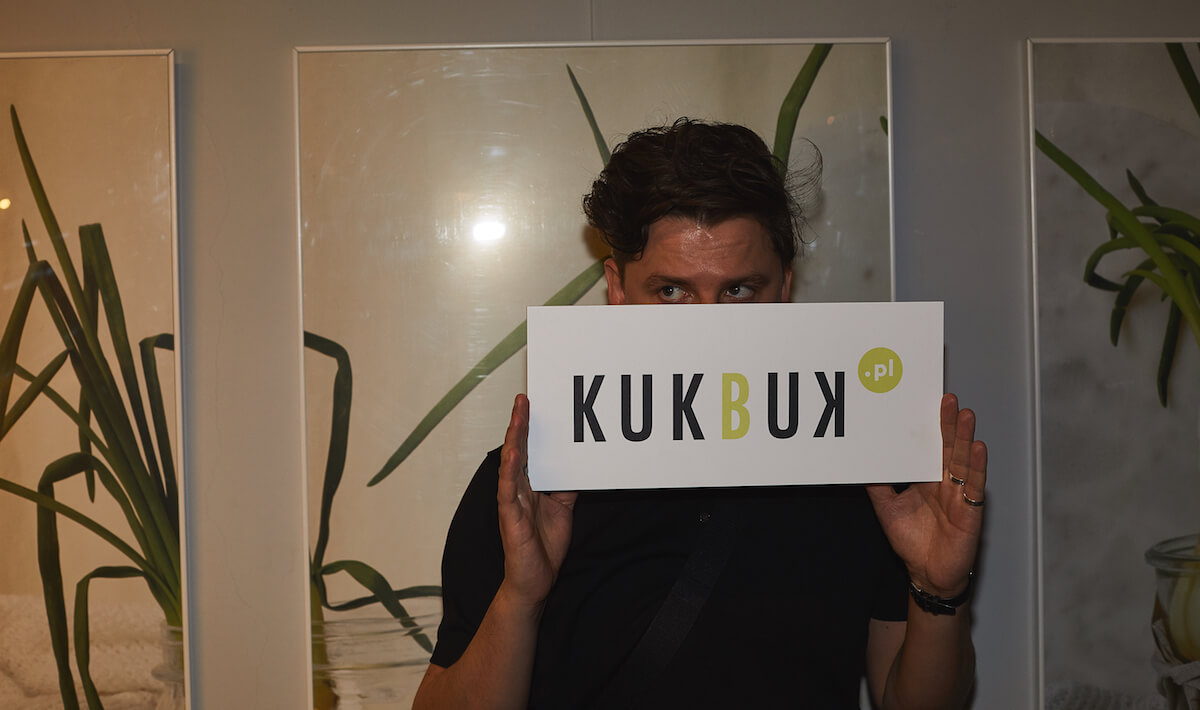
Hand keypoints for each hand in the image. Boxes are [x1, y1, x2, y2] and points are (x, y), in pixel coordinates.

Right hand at [496, 394, 578, 609]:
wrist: (536, 580)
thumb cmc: (544, 547)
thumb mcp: (563, 509)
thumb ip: (567, 487)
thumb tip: (580, 465)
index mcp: (528, 486)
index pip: (527, 451)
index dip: (528, 428)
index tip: (531, 404)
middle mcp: (518, 490)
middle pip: (517, 450)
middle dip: (520, 424)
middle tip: (523, 400)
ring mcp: (512, 502)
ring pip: (510, 465)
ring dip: (513, 440)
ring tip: (517, 417)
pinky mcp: (510, 517)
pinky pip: (508, 491)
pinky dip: (509, 472)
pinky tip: (511, 454)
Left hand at [866, 393, 986, 597]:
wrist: (927, 574)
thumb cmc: (912, 543)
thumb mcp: (887, 509)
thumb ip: (877, 487)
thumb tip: (861, 465)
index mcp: (926, 480)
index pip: (929, 448)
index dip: (929, 428)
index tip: (926, 405)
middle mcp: (944, 483)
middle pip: (947, 448)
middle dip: (948, 424)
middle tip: (947, 399)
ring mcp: (959, 494)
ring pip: (963, 461)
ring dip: (964, 438)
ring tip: (965, 415)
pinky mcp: (970, 510)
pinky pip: (974, 485)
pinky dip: (977, 466)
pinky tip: (978, 448)